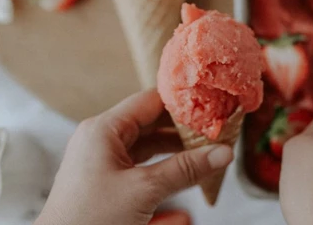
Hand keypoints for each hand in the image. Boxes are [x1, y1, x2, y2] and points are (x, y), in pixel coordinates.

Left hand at [35, 89, 232, 224]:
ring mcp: (102, 161)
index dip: (182, 101)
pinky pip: (141, 167)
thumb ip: (186, 169)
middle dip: (183, 129)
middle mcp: (101, 139)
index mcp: (103, 129)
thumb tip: (224, 152)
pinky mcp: (106, 183)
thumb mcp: (144, 191)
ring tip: (207, 154)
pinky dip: (163, 170)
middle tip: (214, 131)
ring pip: (148, 145)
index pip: (151, 100)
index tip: (212, 106)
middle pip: (151, 122)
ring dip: (176, 151)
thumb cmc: (89, 223)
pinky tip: (186, 181)